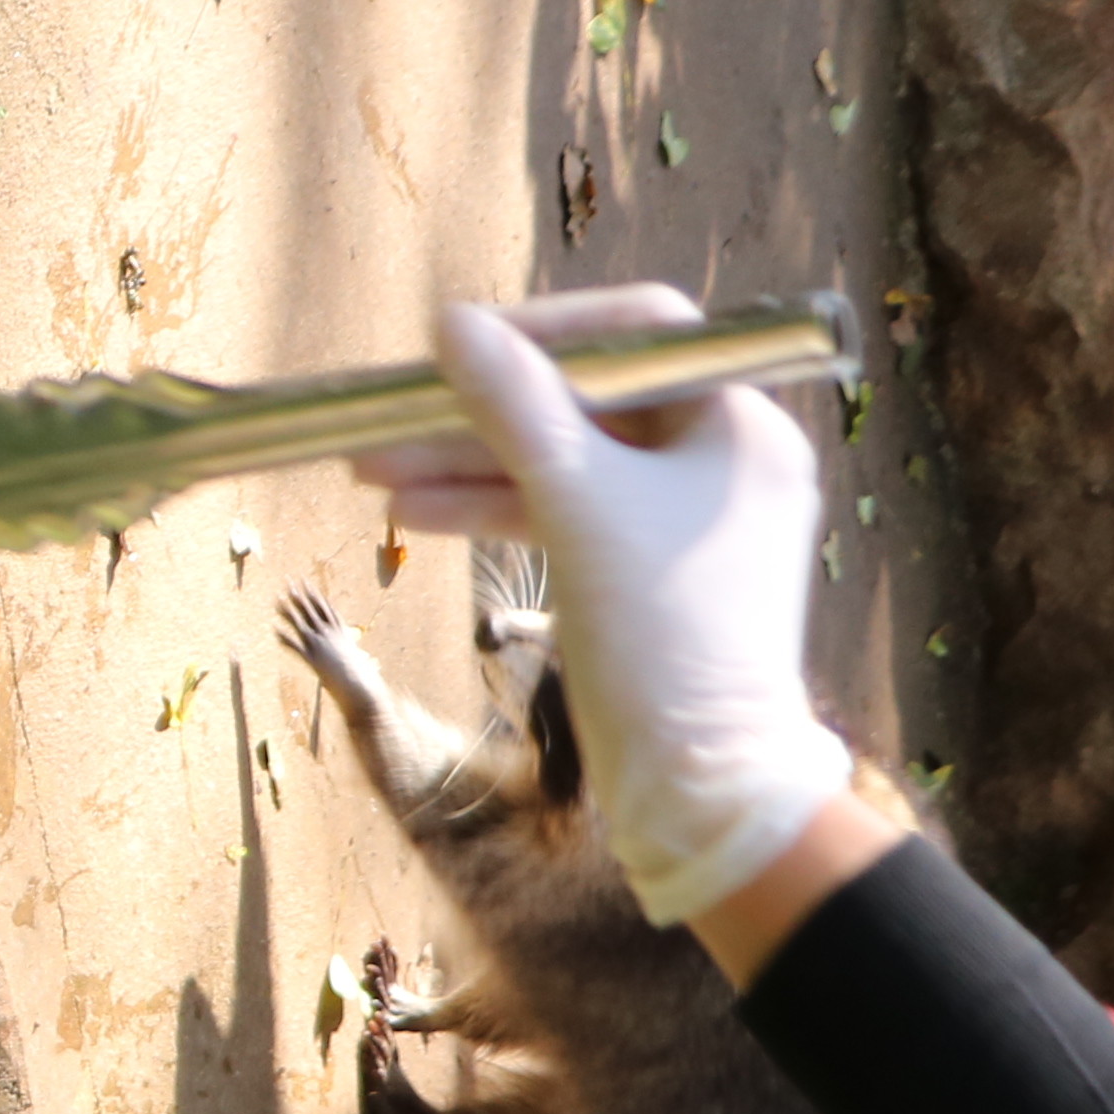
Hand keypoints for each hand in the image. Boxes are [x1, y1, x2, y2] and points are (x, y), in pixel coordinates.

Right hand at [351, 288, 855, 924]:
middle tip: (390, 417)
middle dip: (483, 412)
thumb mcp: (577, 504)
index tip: (462, 346)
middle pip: (586, 403)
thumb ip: (514, 405)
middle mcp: (719, 462)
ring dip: (470, 466)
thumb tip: (453, 324)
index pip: (638, 336)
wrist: (704, 788)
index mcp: (739, 425)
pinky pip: (565, 519)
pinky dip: (497, 514)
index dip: (544, 330)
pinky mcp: (646, 577)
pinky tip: (416, 515)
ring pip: (564, 465)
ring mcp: (681, 522)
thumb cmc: (664, 636)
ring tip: (374, 473)